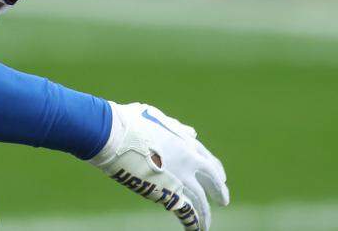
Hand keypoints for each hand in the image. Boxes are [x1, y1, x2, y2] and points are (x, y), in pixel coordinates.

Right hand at [91, 102, 229, 229]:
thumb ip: (175, 127)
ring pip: (200, 202)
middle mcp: (189, 163)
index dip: (216, 171)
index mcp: (187, 143)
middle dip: (219, 192)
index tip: (221, 178)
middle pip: (212, 183)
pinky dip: (191, 221)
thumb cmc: (130, 122)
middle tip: (223, 201)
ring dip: (205, 215)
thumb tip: (191, 132)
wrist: (114, 136)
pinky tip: (194, 229)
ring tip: (206, 225)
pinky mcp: (167, 193)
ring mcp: (180, 179)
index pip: (209, 160)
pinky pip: (186, 212)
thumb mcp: (156, 118)